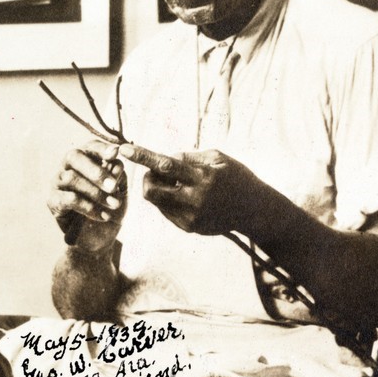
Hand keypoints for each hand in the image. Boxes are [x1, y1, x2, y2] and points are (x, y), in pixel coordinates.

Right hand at [48, 140, 126, 251]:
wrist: (99, 237)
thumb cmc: (109, 207)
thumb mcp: (119, 190)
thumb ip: (117, 176)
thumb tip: (115, 164)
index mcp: (86, 159)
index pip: (90, 146)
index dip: (101, 148)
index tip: (115, 153)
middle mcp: (68, 167)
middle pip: (74, 156)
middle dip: (96, 171)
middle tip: (113, 187)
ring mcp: (57, 182)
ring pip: (71, 178)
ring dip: (95, 192)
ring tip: (113, 205)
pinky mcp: (52, 201)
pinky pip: (68, 199)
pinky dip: (88, 207)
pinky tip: (103, 215)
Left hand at [119, 143, 251, 235]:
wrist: (254, 210)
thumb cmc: (235, 177)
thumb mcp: (217, 158)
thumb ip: (188, 157)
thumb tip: (162, 160)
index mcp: (203, 177)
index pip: (166, 166)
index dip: (143, 157)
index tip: (124, 149)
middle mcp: (195, 200)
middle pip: (151, 191)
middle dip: (147, 179)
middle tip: (159, 173)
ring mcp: (190, 217)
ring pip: (156, 201)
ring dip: (159, 189)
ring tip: (179, 184)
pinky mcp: (189, 227)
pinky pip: (166, 211)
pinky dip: (169, 200)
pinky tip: (186, 196)